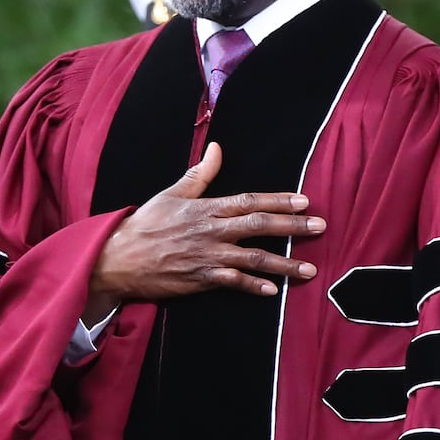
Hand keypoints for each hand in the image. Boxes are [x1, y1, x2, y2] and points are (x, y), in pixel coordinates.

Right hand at [86, 142, 324, 316]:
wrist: (118, 258)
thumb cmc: (144, 225)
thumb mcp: (171, 194)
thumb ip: (199, 174)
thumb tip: (217, 148)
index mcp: (205, 208)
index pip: (248, 201)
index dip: (278, 200)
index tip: (304, 200)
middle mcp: (210, 231)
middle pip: (258, 226)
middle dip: (292, 226)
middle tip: (320, 226)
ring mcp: (207, 256)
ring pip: (253, 258)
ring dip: (283, 263)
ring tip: (309, 269)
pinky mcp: (200, 279)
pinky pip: (233, 282)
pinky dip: (253, 287)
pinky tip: (273, 290)